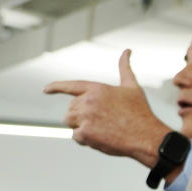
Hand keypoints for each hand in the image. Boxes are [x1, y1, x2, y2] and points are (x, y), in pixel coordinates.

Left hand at [44, 50, 168, 165]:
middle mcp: (88, 101)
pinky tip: (101, 138)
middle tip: (102, 122)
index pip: (71, 86)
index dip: (57, 87)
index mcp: (97, 88)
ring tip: (101, 129)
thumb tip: (127, 51)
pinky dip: (86, 139)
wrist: (146, 136)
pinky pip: (76, 136)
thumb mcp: (132, 87)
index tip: (46, 89)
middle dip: (81, 115)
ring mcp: (85, 118)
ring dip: (80, 126)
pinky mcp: (85, 133)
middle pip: (71, 108)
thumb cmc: (140, 112)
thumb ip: (125, 68)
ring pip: (70, 122)